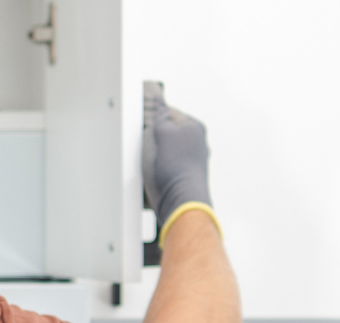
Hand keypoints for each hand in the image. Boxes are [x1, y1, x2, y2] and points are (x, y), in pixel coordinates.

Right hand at [142, 80, 214, 245]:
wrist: (181, 201)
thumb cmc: (173, 169)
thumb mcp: (159, 132)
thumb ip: (159, 114)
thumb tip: (159, 102)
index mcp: (194, 127)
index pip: (169, 112)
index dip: (152, 116)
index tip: (142, 121)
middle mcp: (197, 143)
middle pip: (167, 132)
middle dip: (153, 138)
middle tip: (145, 146)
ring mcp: (192, 161)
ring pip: (165, 151)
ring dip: (154, 155)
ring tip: (150, 164)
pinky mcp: (184, 176)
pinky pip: (166, 166)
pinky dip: (157, 169)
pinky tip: (153, 176)